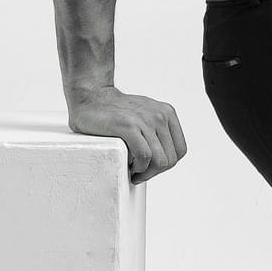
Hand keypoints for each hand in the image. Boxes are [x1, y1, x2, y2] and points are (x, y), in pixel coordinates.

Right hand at [67, 86, 187, 180]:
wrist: (91, 97)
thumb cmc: (115, 112)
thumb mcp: (146, 116)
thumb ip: (158, 130)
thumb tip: (165, 159)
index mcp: (167, 113)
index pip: (179, 151)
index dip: (165, 164)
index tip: (149, 167)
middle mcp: (160, 115)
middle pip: (171, 159)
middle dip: (154, 172)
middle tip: (138, 173)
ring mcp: (146, 120)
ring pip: (160, 161)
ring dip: (146, 173)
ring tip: (133, 171)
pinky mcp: (129, 126)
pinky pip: (144, 156)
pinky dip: (138, 167)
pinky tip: (129, 165)